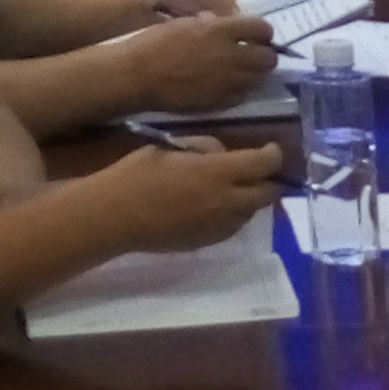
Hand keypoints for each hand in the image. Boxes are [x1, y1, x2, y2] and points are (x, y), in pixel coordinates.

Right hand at [92, 139, 284, 250]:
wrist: (115, 216)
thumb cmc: (136, 174)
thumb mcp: (169, 148)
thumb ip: (201, 150)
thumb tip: (219, 155)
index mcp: (217, 173)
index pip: (264, 164)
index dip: (273, 155)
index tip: (270, 149)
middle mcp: (226, 201)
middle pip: (268, 193)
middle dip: (268, 180)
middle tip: (256, 171)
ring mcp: (219, 225)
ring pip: (251, 212)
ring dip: (249, 199)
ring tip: (231, 189)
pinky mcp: (208, 241)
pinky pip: (233, 227)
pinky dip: (232, 215)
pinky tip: (214, 207)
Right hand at [122, 12, 277, 116]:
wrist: (138, 75)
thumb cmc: (154, 43)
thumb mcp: (186, 23)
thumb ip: (213, 25)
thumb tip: (229, 25)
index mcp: (220, 30)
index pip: (261, 28)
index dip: (262, 31)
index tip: (258, 34)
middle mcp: (230, 55)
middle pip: (268, 57)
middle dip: (264, 55)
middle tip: (254, 55)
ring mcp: (227, 81)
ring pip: (260, 79)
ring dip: (255, 74)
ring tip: (243, 71)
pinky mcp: (221, 101)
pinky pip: (244, 95)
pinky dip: (241, 90)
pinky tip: (229, 86)